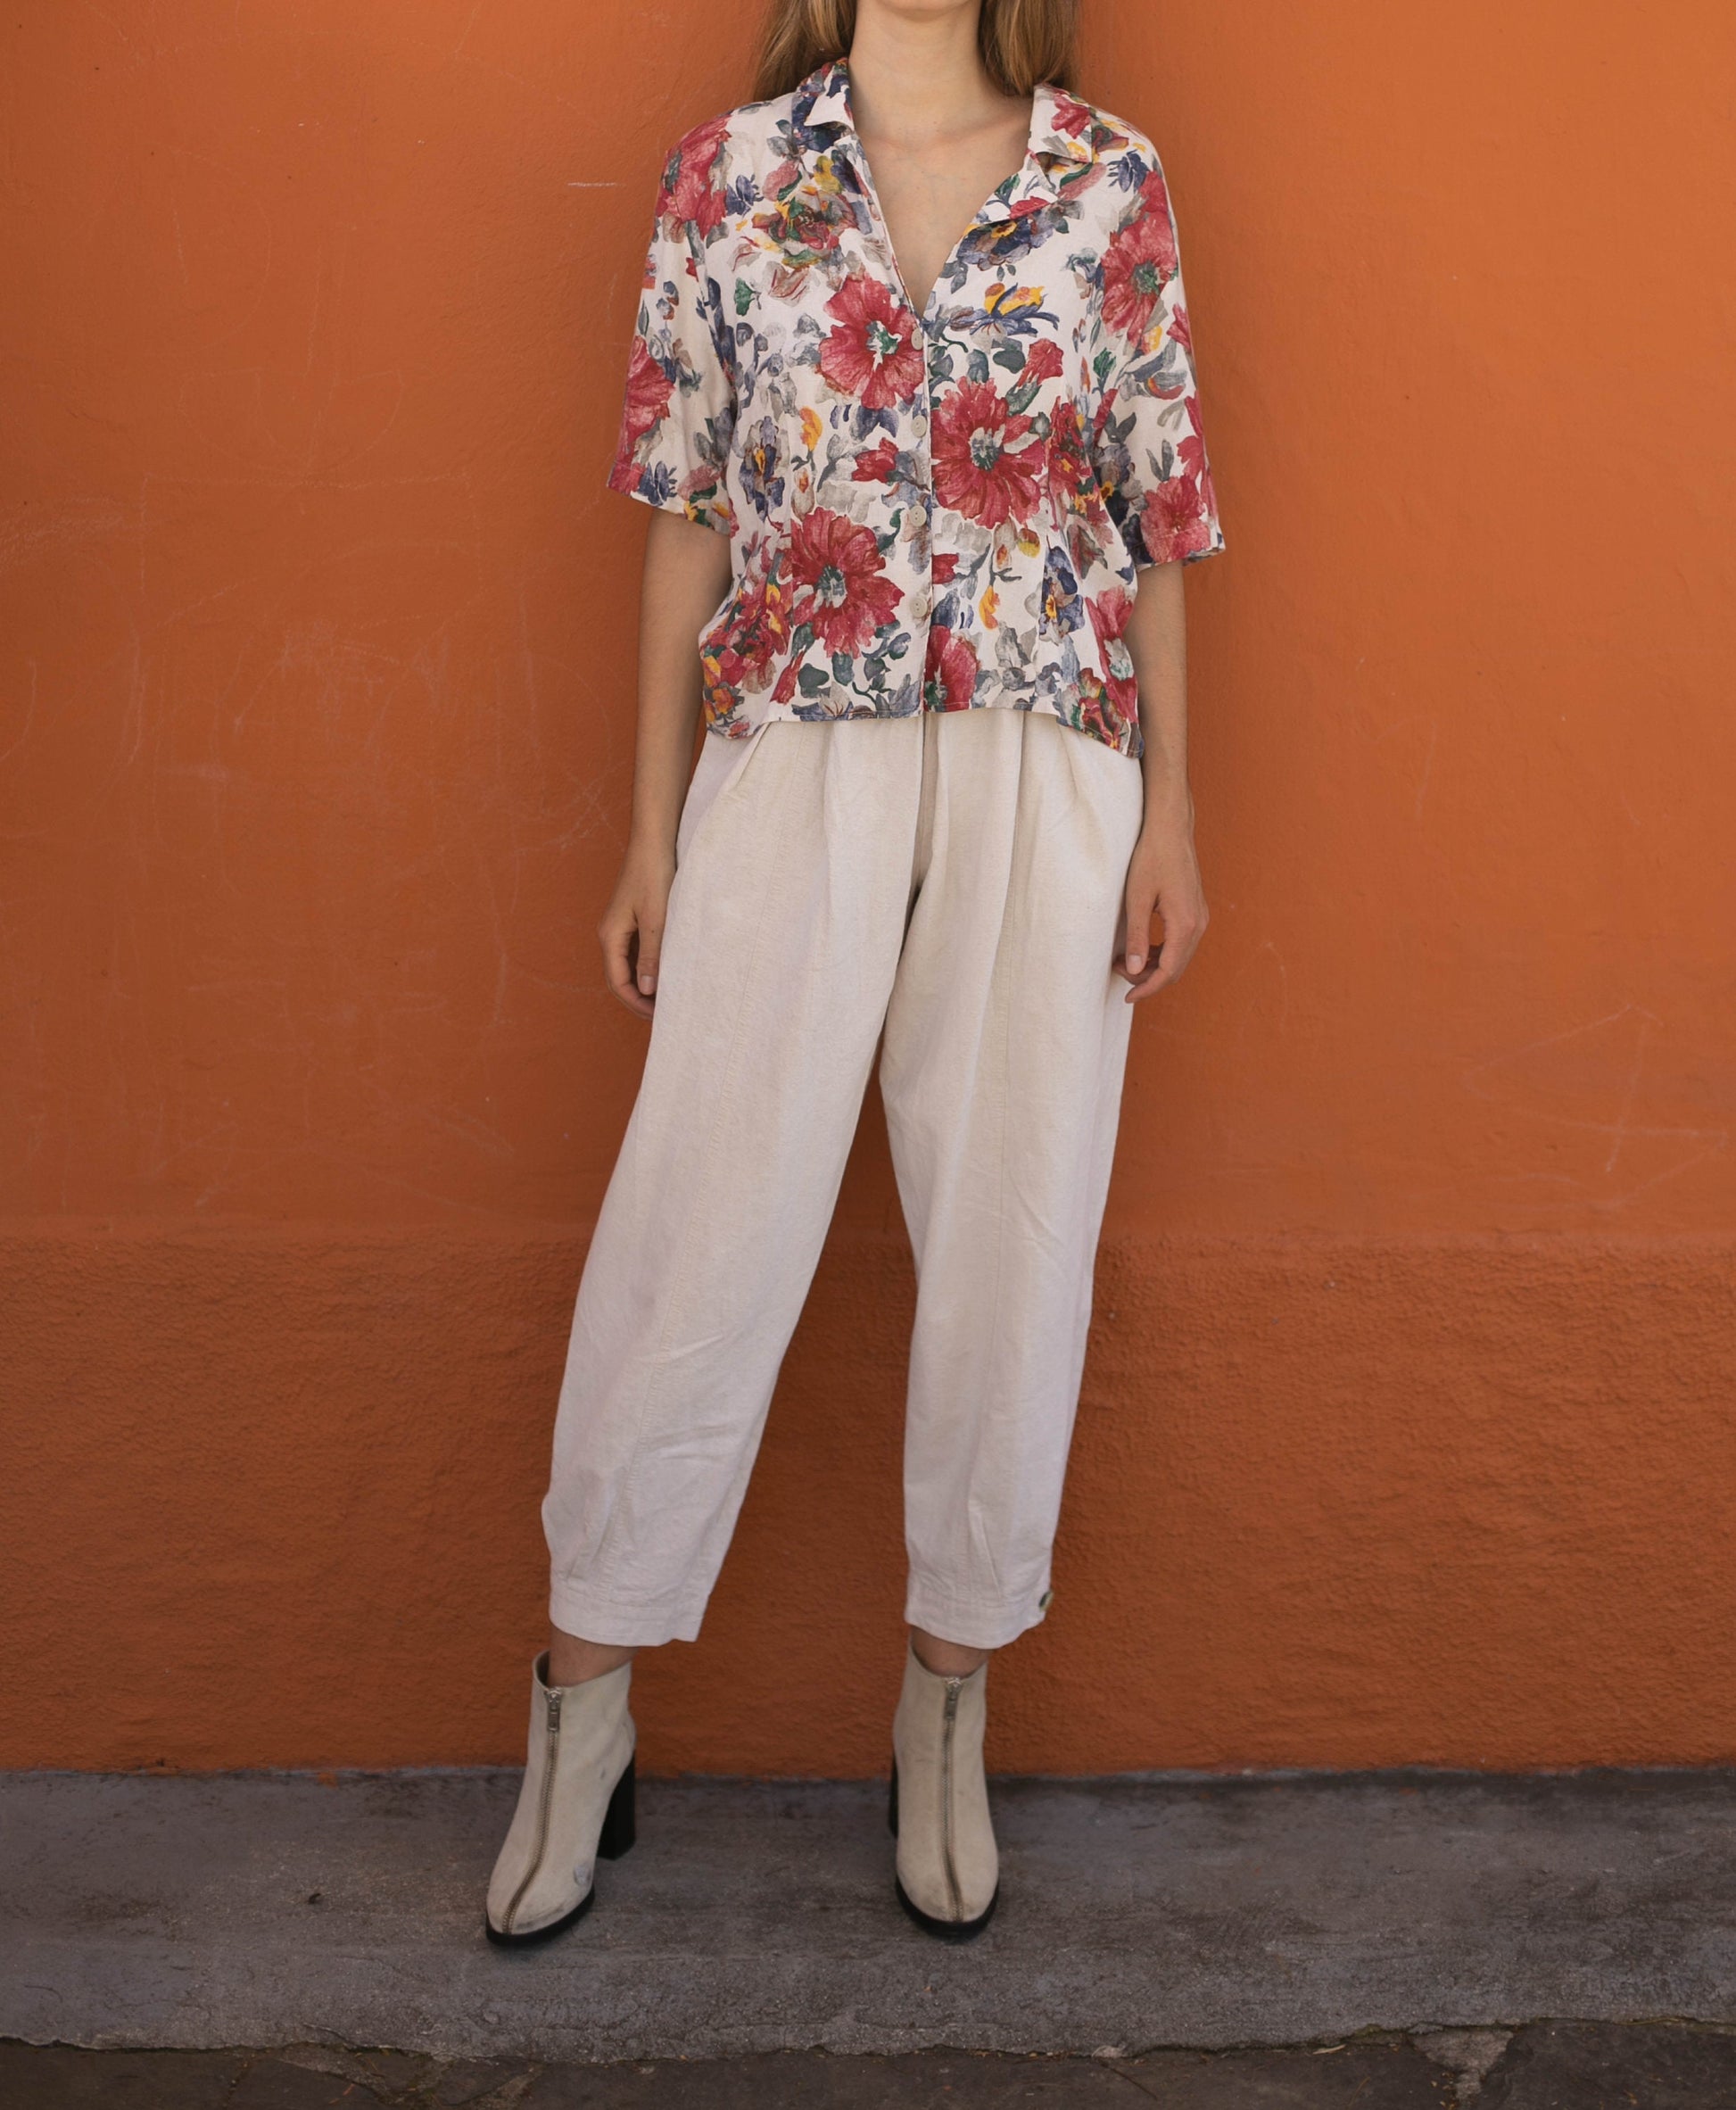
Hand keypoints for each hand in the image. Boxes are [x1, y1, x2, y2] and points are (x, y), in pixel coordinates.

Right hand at [598, 841, 675, 1020]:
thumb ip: (652, 955)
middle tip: (665, 1012)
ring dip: (647, 982)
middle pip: (622, 976)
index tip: (658, 1016)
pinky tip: (670, 969)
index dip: (636, 1003)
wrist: (654, 840)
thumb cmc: (654, 875)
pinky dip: (651, 964)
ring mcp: (622, 925)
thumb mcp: (656, 919)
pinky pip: (639, 950)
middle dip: (641, 997)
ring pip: (631, 964)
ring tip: (670, 995)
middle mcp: (611, 933)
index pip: (618, 982)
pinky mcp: (634, 918)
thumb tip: (648, 990)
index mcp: (610, 936)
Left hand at [1117, 822, 1207, 1003]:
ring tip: (1124, 959)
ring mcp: (1199, 918)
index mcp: (1185, 924)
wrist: (1171, 829)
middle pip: (1175, 969)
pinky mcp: (1195, 912)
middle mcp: (1198, 925)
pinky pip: (1181, 944)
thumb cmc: (1151, 858)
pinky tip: (1140, 948)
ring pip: (1178, 958)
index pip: (1167, 971)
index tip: (1126, 997)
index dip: (1146, 988)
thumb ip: (1136, 936)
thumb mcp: (1136, 898)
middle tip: (1118, 970)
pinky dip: (1161, 952)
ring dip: (1153, 965)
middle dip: (1147, 978)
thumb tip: (1133, 970)